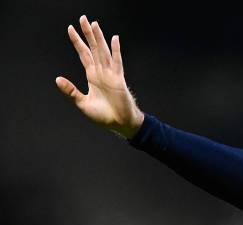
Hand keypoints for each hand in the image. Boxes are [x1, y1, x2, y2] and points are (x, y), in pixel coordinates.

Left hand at [56, 15, 143, 138]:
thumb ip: (70, 91)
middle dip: (87, 34)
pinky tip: (114, 39)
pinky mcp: (119, 79)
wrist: (119, 123)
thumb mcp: (82, 103)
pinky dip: (116, 50)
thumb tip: (57, 79)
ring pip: (103, 51)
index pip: (84, 54)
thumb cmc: (103, 115)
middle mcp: (101, 72)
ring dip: (99, 38)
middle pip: (93, 48)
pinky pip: (117, 62)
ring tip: (94, 24)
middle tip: (83, 19)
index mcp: (92, 76)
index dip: (77, 42)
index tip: (71, 29)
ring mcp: (110, 74)